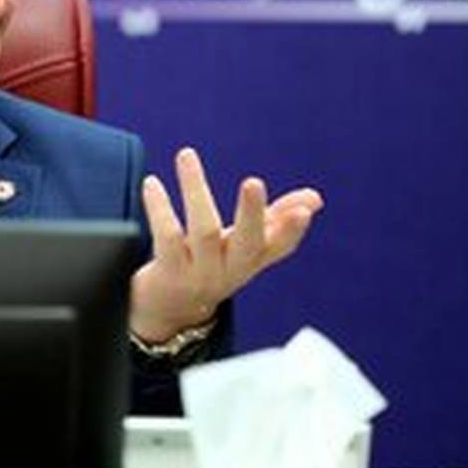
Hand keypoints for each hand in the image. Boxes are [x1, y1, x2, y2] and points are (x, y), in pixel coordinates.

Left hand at [129, 147, 323, 343]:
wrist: (169, 312)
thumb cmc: (211, 266)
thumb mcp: (244, 247)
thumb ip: (276, 220)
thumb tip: (315, 198)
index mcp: (251, 260)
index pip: (279, 247)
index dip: (293, 229)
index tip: (306, 208)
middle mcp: (229, 269)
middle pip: (247, 243)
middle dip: (253, 213)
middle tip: (254, 182)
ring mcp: (199, 273)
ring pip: (203, 231)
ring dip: (196, 190)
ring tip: (187, 155)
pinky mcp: (168, 273)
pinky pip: (166, 237)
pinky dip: (160, 208)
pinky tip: (152, 183)